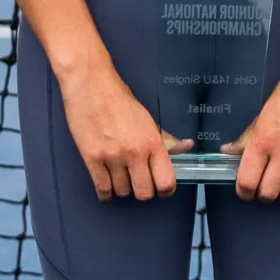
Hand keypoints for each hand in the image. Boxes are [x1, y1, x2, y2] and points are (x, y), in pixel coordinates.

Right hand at [59, 67, 182, 200]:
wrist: (91, 86)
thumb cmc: (120, 100)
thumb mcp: (148, 119)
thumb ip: (167, 138)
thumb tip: (187, 146)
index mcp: (152, 142)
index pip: (166, 182)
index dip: (165, 191)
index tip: (161, 189)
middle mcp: (134, 152)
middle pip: (144, 193)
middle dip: (143, 191)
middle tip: (139, 182)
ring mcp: (112, 157)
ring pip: (122, 192)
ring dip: (123, 189)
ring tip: (121, 177)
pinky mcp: (92, 159)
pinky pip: (102, 189)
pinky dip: (106, 193)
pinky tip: (107, 186)